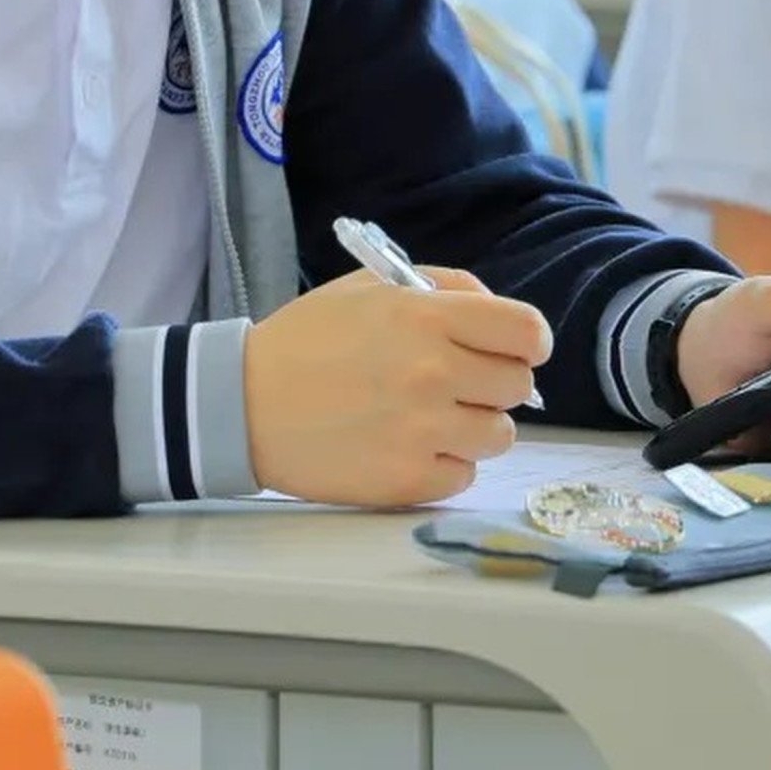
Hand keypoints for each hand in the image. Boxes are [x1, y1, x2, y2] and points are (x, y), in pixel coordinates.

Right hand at [242, 266, 551, 506]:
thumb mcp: (372, 289)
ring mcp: (422, 431)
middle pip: (518, 387)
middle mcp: (433, 373)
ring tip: (428, 417)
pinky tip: (406, 446)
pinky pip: (464, 474)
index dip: (528, 343)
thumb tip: (504, 321)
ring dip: (473, 427)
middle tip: (457, 384)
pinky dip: (444, 463)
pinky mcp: (407, 480)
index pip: (526, 332)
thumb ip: (445, 289)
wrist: (242, 404)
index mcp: (427, 317)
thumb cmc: (309, 341)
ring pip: (499, 435)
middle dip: (494, 384)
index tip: (515, 351)